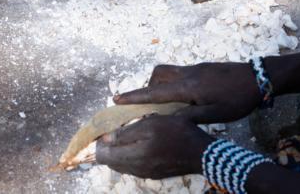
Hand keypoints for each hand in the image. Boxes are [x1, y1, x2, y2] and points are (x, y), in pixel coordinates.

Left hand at [96, 115, 211, 177]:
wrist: (200, 152)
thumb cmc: (176, 133)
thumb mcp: (151, 124)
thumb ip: (127, 133)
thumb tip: (106, 139)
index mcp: (133, 157)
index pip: (104, 156)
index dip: (99, 144)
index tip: (102, 131)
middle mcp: (136, 170)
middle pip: (112, 162)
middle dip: (107, 148)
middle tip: (112, 131)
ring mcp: (145, 174)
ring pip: (122, 165)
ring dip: (119, 152)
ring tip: (124, 135)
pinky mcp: (154, 174)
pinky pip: (133, 167)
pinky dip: (130, 156)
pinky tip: (138, 144)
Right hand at [114, 62, 261, 123]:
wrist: (258, 77)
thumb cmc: (238, 99)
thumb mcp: (215, 114)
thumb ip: (190, 117)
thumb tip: (167, 121)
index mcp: (188, 86)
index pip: (155, 91)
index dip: (135, 96)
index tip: (117, 98)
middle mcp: (188, 73)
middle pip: (159, 74)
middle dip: (148, 87)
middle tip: (150, 106)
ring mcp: (196, 69)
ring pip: (169, 72)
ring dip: (162, 85)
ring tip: (168, 105)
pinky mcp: (203, 69)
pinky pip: (180, 74)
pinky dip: (174, 85)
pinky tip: (184, 100)